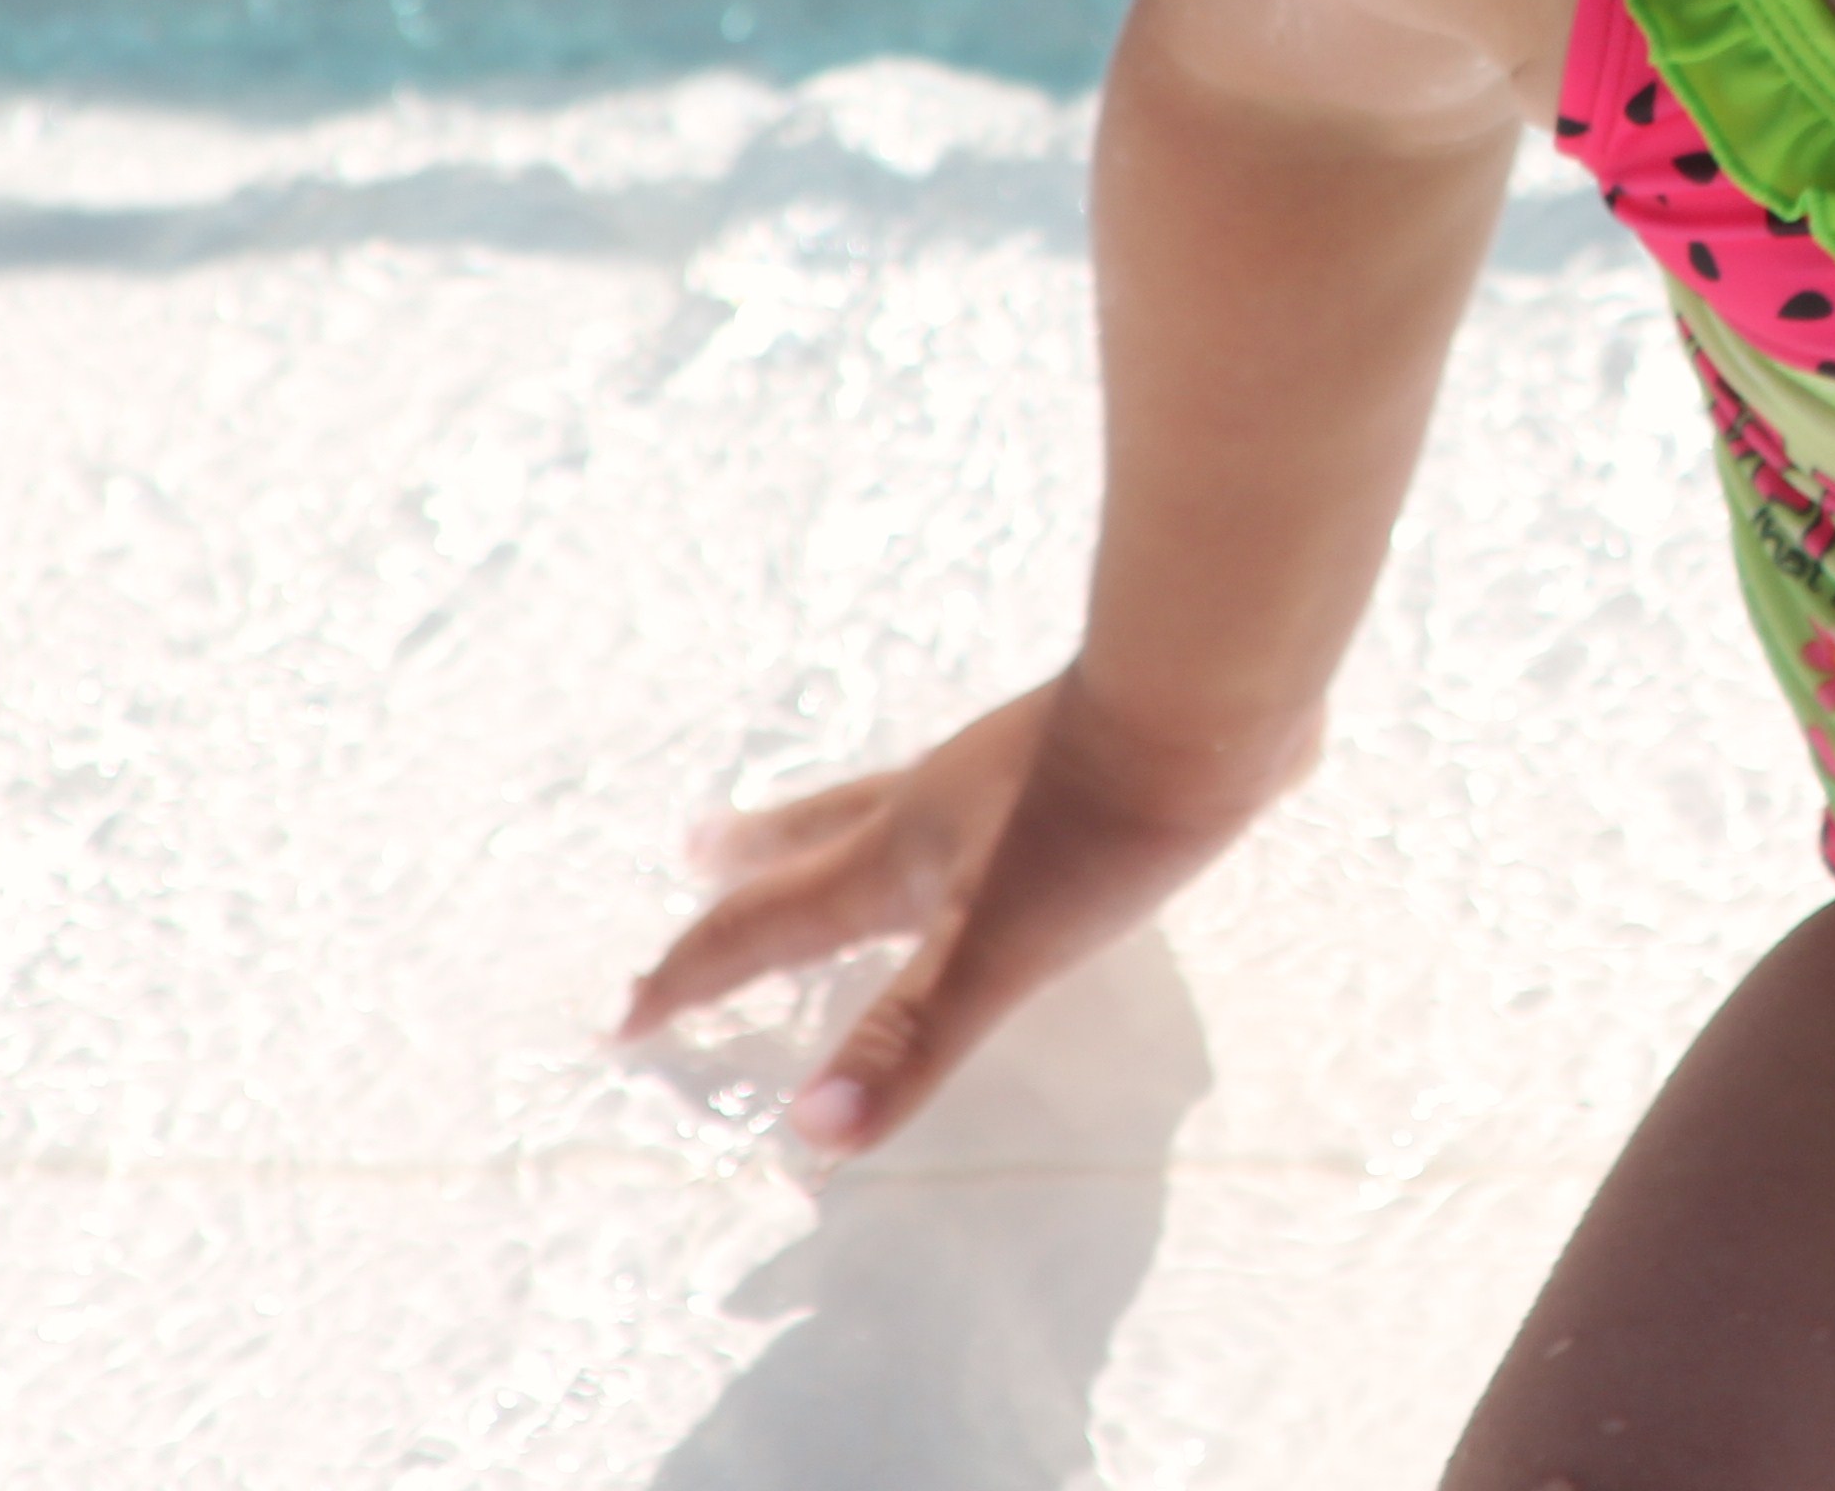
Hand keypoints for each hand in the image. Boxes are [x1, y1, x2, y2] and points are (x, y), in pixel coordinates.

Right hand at [617, 674, 1298, 1154]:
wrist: (1208, 701)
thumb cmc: (1096, 831)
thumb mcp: (996, 951)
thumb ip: (908, 1041)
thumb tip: (809, 1133)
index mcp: (896, 859)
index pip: (767, 927)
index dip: (692, 977)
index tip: (627, 1018)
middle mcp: (932, 806)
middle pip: (814, 839)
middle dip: (749, 865)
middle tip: (694, 852)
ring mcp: (1002, 770)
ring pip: (887, 796)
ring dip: (831, 818)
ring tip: (809, 818)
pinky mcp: (1074, 750)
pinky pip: (976, 782)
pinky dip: (944, 803)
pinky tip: (988, 796)